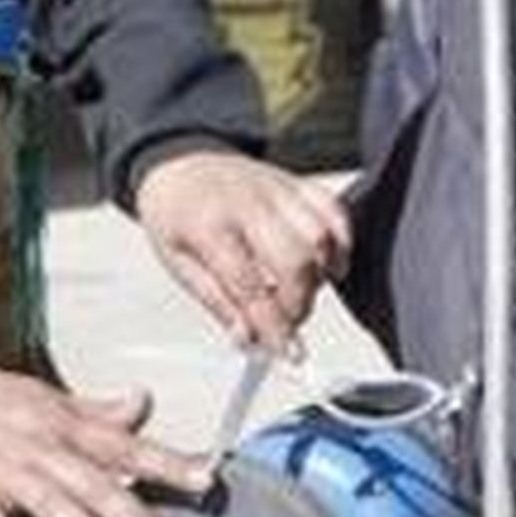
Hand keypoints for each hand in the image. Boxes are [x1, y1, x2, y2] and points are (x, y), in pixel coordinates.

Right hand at [0, 363, 208, 516]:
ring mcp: (5, 474)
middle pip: (96, 485)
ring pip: (53, 508)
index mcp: (63, 424)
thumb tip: (142, 403)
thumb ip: (96, 410)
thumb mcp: (45, 396)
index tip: (205, 478)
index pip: (125, 443)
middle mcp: (41, 448)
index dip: (167, 461)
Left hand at [134, 150, 351, 355]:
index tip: (288, 353)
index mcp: (209, 226)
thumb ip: (217, 302)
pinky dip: (340, 241)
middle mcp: (247, 204)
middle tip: (288, 320)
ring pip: (320, 236)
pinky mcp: (296, 183)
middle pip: (295, 261)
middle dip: (299, 304)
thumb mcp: (177, 264)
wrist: (178, 163)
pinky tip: (324, 262)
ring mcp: (276, 189)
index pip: (250, 287)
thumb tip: (248, 338)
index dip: (273, 326)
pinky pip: (334, 210)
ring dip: (320, 275)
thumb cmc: (175, 214)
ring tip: (300, 289)